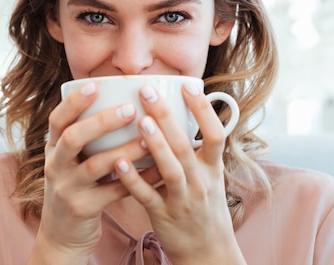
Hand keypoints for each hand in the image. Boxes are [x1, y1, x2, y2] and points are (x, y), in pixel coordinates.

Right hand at [34, 82, 149, 262]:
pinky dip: (136, 180)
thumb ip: (87, 137)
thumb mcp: (71, 160)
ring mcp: (67, 188)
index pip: (57, 119)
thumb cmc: (76, 185)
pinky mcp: (82, 209)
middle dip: (101, 122)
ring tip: (148, 140)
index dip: (74, 102)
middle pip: (72, 138)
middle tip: (130, 110)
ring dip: (123, 151)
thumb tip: (124, 101)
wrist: (63, 234)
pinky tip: (157, 170)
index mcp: (53, 148)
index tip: (95, 85)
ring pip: (95, 166)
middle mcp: (55, 166)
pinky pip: (113, 192)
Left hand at [113, 83, 246, 264]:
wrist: (208, 252)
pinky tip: (119, 162)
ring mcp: (182, 199)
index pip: (215, 134)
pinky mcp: (163, 215)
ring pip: (170, 169)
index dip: (203, 110)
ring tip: (139, 120)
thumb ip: (199, 150)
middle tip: (147, 90)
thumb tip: (185, 114)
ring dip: (154, 144)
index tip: (189, 85)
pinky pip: (147, 195)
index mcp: (213, 168)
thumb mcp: (211, 177)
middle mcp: (201, 181)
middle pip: (185, 145)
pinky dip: (133, 179)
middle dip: (166, 117)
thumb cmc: (204, 207)